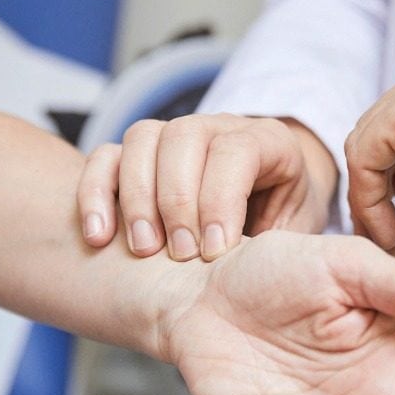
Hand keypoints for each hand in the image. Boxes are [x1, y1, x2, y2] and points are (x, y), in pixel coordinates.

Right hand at [78, 113, 336, 260]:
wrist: (265, 207)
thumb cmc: (284, 224)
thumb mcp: (299, 234)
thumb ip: (288, 245)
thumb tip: (274, 266)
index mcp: (268, 142)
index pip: (236, 150)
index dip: (220, 198)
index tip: (215, 252)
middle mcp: (219, 127)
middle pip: (183, 137)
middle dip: (176, 201)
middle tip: (179, 255)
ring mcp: (175, 135)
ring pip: (142, 139)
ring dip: (135, 198)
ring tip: (143, 249)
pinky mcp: (139, 155)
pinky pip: (106, 155)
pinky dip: (95, 192)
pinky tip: (99, 237)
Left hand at [345, 44, 394, 255]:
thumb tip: (384, 179)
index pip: (392, 120)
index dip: (380, 175)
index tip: (389, 224)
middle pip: (372, 129)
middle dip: (370, 187)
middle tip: (384, 238)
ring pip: (362, 144)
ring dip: (367, 200)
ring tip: (390, 243)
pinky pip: (365, 158)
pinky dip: (369, 202)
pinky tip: (393, 236)